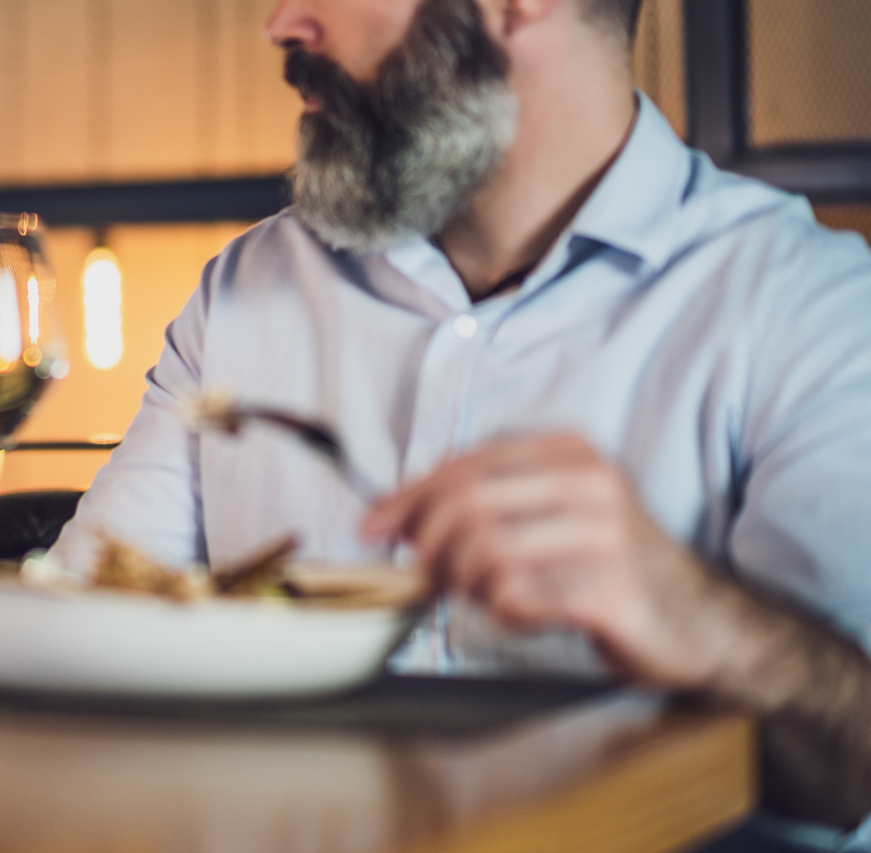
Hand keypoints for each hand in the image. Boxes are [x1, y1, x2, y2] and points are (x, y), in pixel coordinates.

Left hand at [361, 432, 729, 687]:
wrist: (701, 621)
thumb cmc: (608, 566)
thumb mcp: (550, 514)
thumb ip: (481, 504)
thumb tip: (392, 518)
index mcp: (568, 452)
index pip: (462, 466)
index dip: (406, 498)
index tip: (372, 528)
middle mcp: (589, 482)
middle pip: (466, 505)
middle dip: (427, 546)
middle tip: (426, 577)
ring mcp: (605, 534)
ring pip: (486, 553)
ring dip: (467, 585)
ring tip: (486, 597)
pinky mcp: (612, 589)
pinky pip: (520, 598)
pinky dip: (505, 613)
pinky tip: (526, 613)